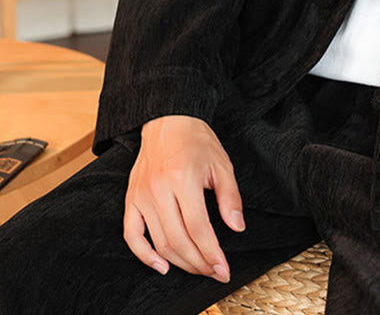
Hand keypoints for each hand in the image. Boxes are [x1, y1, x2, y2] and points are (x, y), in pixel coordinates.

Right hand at [122, 115, 245, 282]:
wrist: (168, 120)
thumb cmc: (197, 140)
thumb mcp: (222, 164)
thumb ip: (230, 197)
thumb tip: (237, 227)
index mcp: (184, 179)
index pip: (198, 228)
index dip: (212, 254)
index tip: (224, 269)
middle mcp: (159, 189)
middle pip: (178, 240)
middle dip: (198, 262)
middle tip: (214, 271)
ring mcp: (141, 195)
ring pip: (158, 242)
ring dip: (179, 262)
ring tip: (197, 267)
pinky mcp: (130, 198)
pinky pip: (132, 235)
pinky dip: (144, 255)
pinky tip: (161, 266)